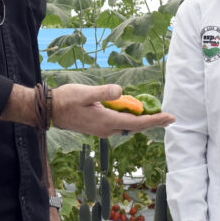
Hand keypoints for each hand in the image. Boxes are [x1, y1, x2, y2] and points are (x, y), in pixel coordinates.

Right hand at [52, 84, 174, 138]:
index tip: (170, 117)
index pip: (137, 123)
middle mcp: (107, 129)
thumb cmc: (66, 100)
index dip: (155, 120)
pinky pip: (119, 123)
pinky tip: (132, 109)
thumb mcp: (85, 93)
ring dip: (141, 120)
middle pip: (136, 126)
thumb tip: (120, 91)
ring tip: (155, 113)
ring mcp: (103, 129)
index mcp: (107, 121)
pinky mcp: (99, 126)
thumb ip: (104, 92)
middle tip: (169, 117)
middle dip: (153, 121)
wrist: (49, 111)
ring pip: (128, 125)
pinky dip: (130, 118)